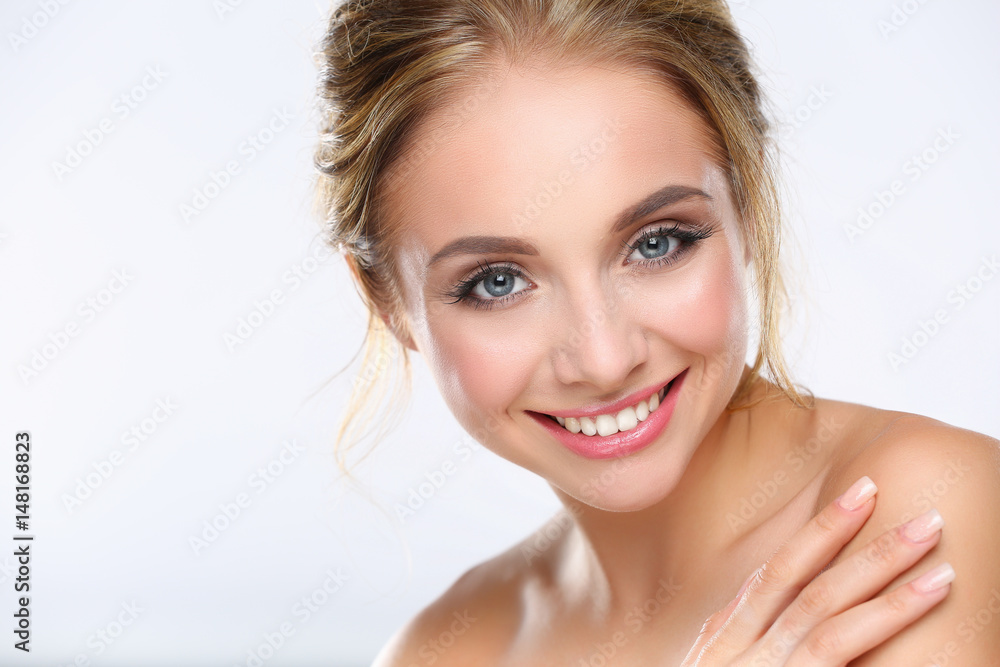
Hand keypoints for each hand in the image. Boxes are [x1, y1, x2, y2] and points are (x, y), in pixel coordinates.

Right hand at [680, 476, 952, 665]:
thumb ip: (727, 646)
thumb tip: (741, 619)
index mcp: (724, 638)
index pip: (776, 573)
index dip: (820, 533)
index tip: (858, 498)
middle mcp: (740, 645)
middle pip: (805, 580)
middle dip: (859, 540)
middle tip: (912, 511)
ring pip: (828, 610)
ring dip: (887, 576)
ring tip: (937, 556)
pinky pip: (839, 649)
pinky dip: (885, 620)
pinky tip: (924, 599)